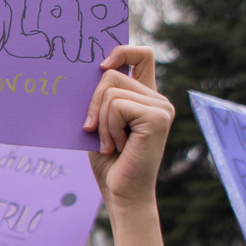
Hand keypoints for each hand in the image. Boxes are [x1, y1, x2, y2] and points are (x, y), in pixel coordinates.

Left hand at [83, 45, 173, 209]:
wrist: (121, 194)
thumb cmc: (108, 161)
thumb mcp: (100, 122)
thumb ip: (101, 98)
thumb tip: (85, 72)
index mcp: (146, 98)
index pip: (142, 55)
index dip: (122, 51)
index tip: (101, 65)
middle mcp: (158, 100)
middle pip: (113, 73)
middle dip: (93, 101)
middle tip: (93, 130)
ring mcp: (161, 108)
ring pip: (111, 91)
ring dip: (100, 121)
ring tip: (110, 143)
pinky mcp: (157, 117)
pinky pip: (116, 106)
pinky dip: (107, 127)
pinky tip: (116, 146)